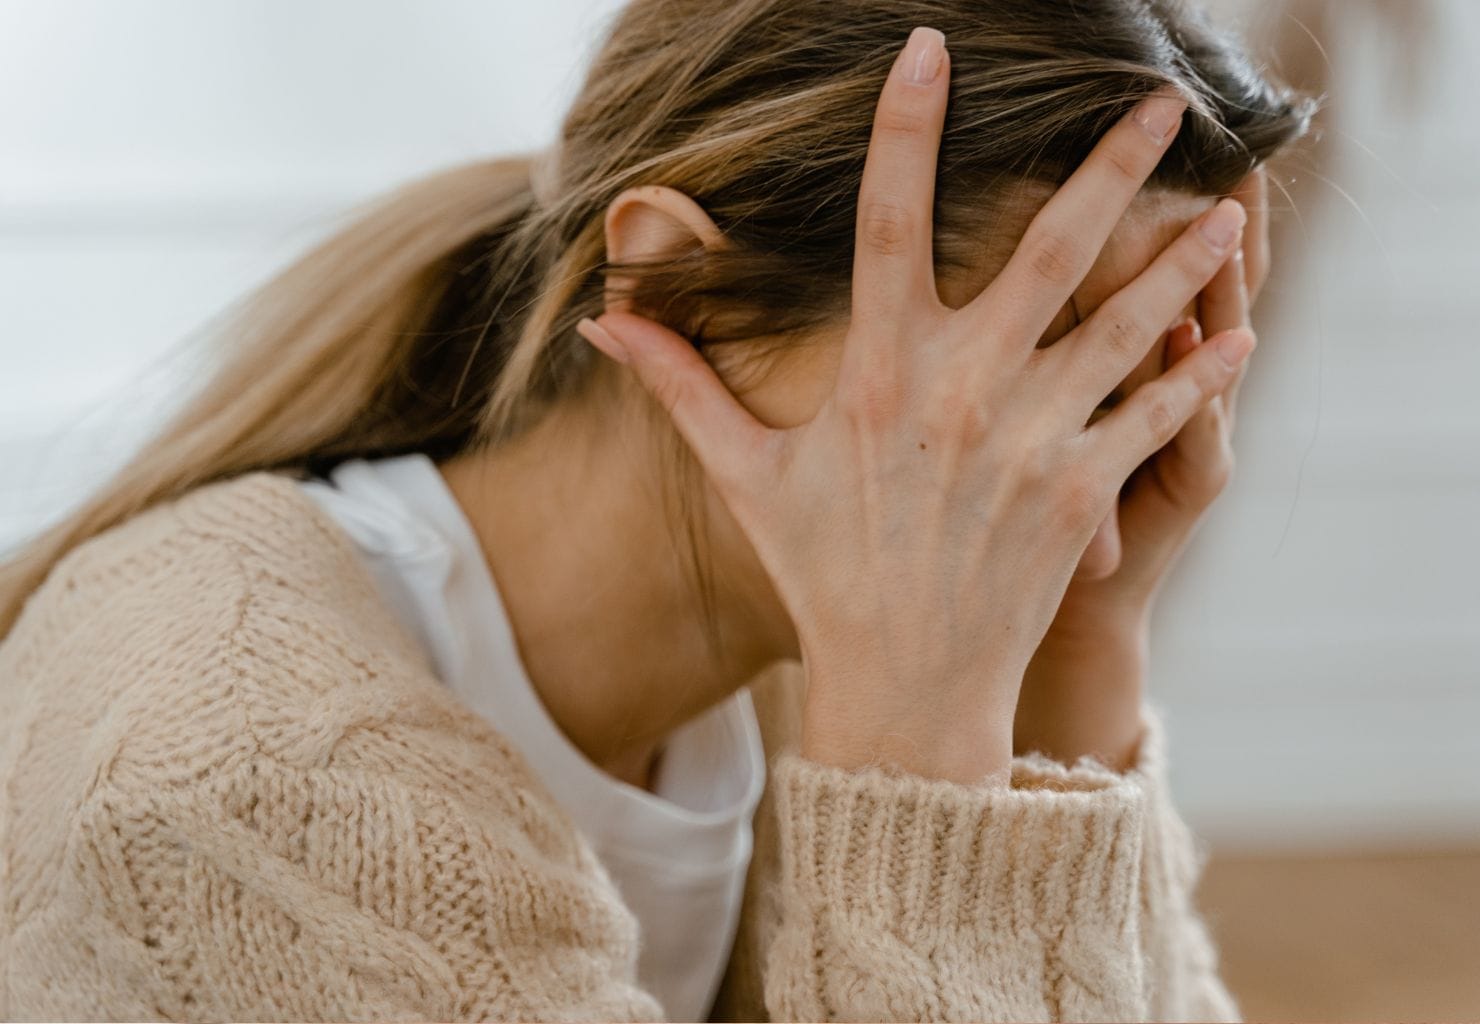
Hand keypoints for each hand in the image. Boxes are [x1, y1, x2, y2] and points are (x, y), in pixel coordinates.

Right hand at [576, 27, 1253, 785]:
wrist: (902, 686)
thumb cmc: (821, 573)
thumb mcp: (745, 475)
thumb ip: (681, 385)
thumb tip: (602, 320)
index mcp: (878, 373)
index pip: (889, 221)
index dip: (906, 127)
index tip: (931, 49)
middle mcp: (964, 391)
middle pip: (1050, 247)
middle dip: (1110, 165)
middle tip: (1159, 96)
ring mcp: (1033, 441)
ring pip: (1128, 322)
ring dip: (1184, 259)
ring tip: (1232, 206)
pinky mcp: (1083, 493)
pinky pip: (1158, 416)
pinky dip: (1204, 374)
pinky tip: (1241, 332)